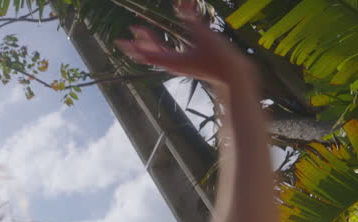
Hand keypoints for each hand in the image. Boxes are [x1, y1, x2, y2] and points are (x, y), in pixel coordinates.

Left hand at [115, 2, 254, 87]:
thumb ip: (192, 20)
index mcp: (172, 60)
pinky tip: (161, 42)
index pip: (146, 53)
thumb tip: (182, 5)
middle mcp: (172, 65)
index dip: (135, 43)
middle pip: (149, 54)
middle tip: (130, 32)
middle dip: (138, 43)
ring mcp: (178, 66)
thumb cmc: (219, 59)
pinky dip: (160, 47)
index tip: (125, 36)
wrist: (232, 77)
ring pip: (158, 55)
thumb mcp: (205, 36)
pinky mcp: (185, 65)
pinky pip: (167, 56)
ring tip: (142, 33)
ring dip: (149, 43)